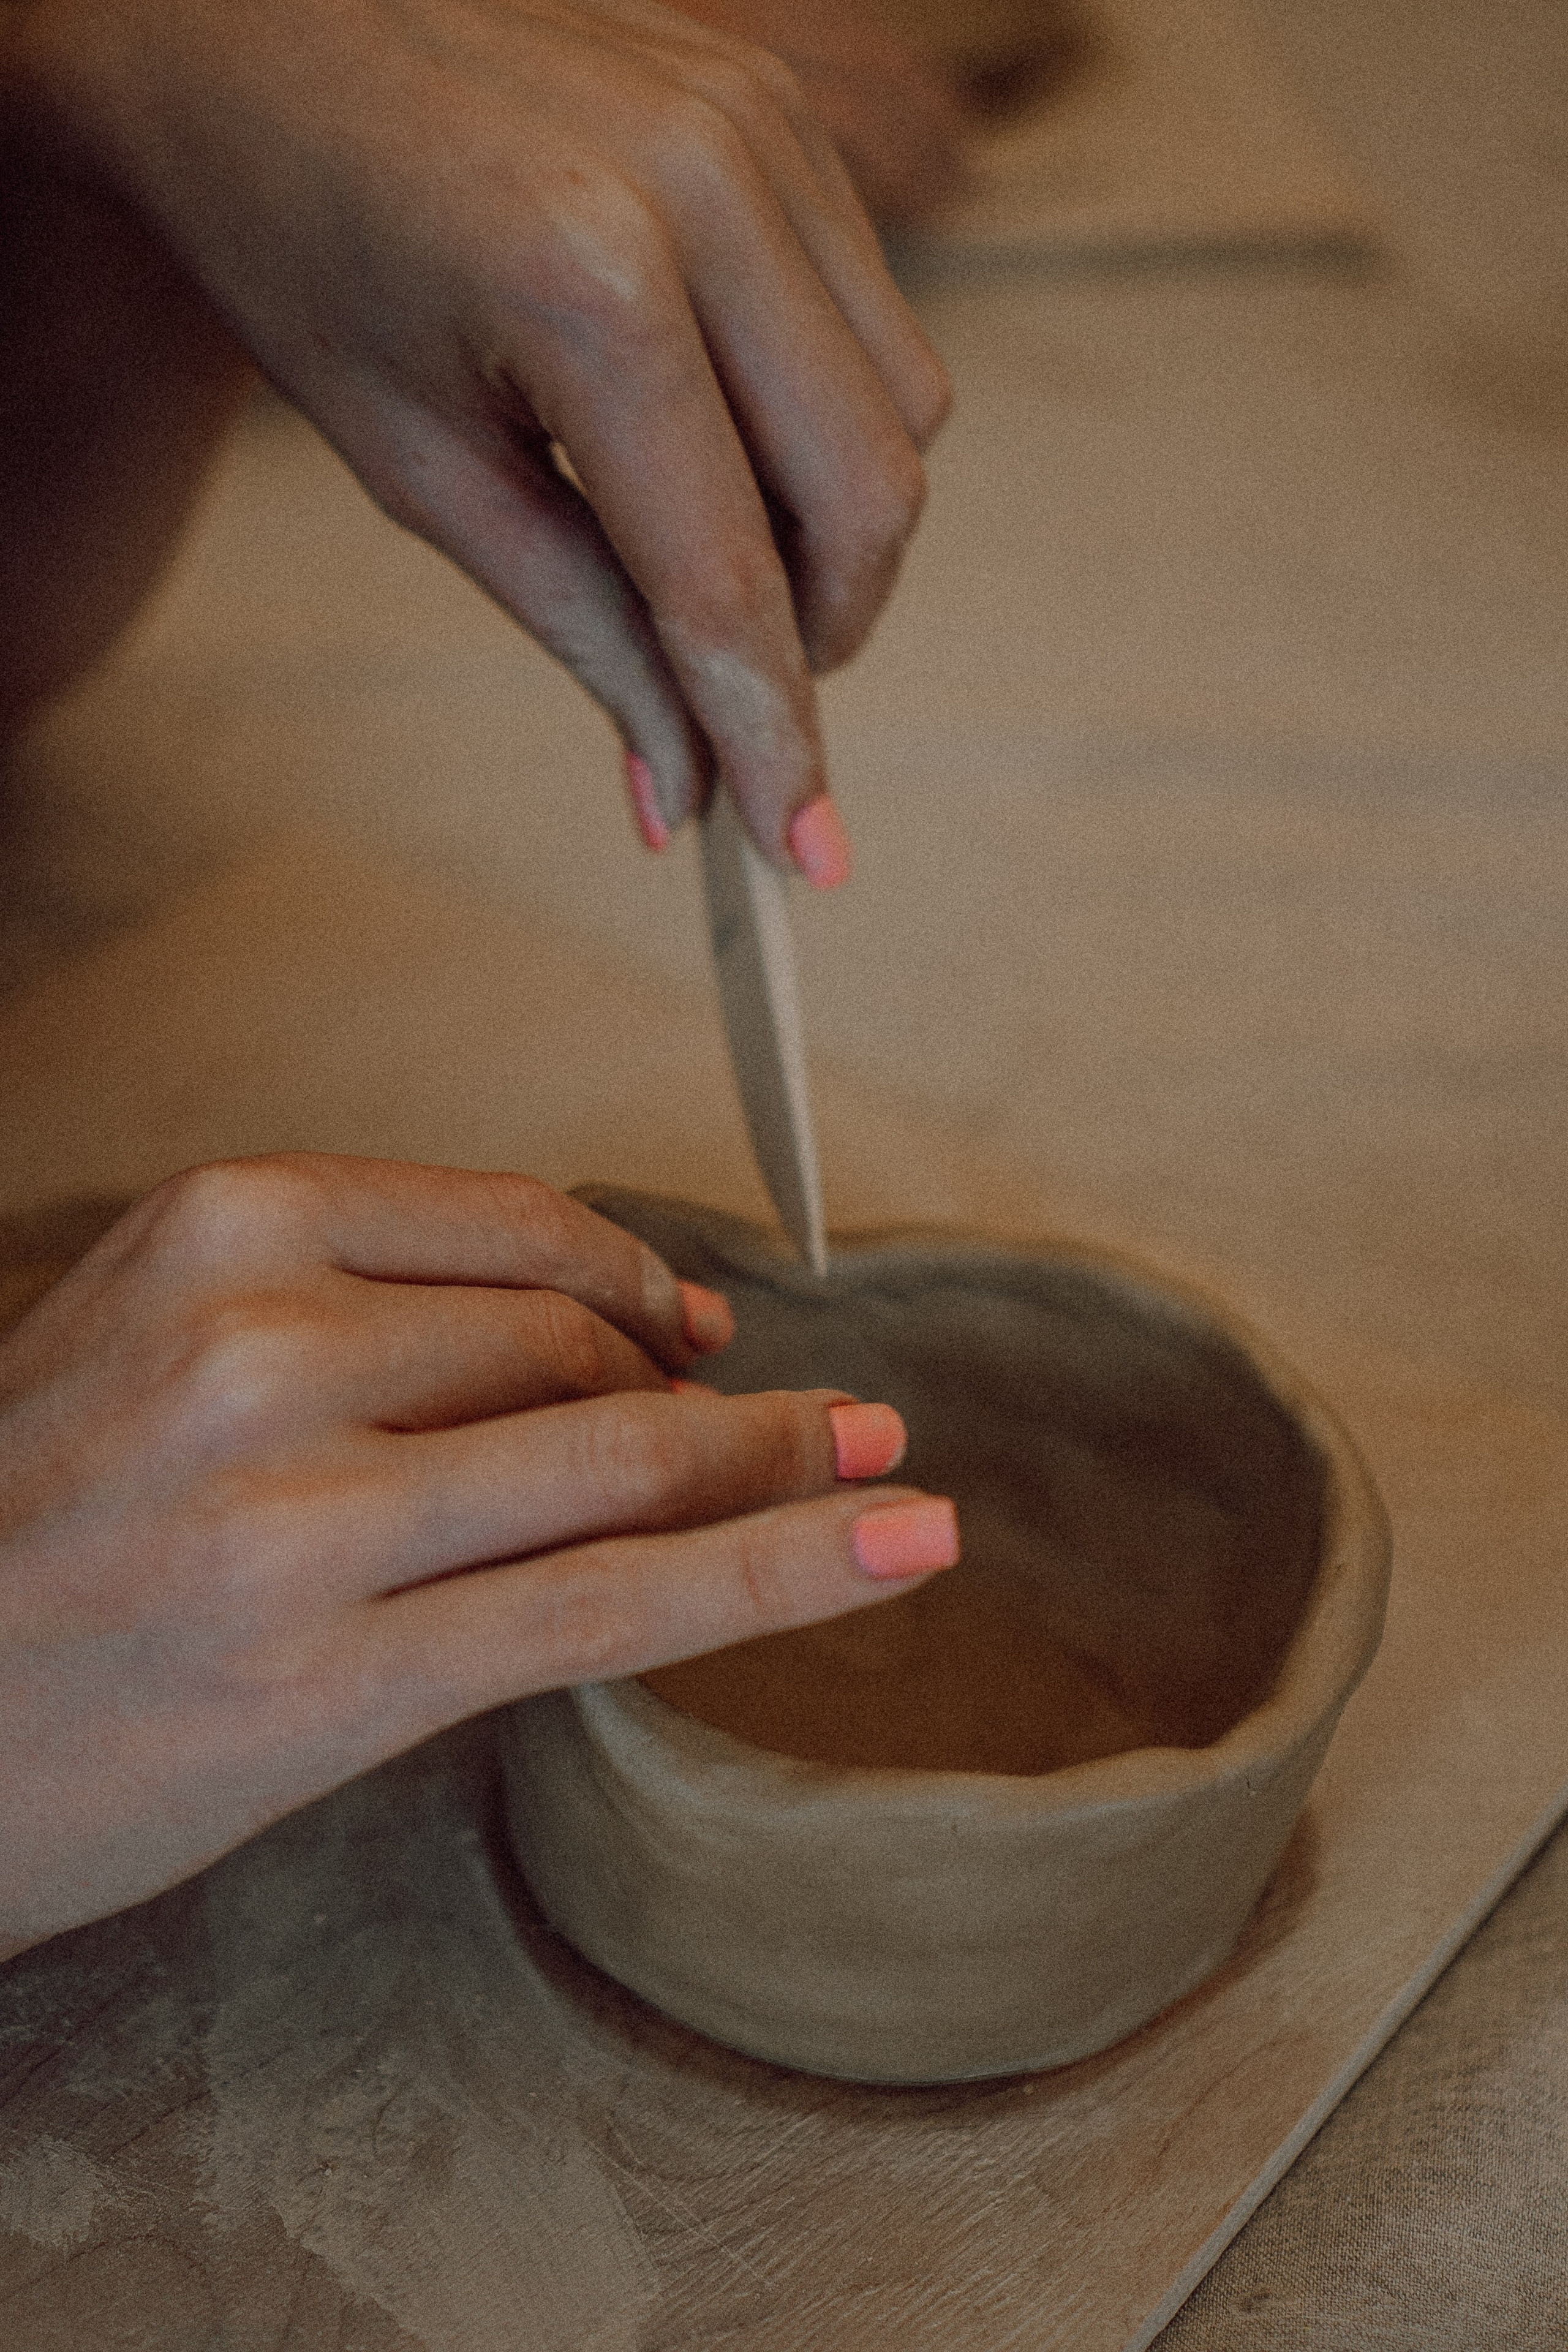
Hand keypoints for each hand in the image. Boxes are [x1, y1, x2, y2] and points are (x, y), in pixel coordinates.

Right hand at [0, 1154, 957, 1957]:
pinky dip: (783, 1566)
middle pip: (574, 1349)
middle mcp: (258, 1347)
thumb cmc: (27, 1522)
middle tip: (777, 1428)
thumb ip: (346, 1302)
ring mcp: (296, 1519)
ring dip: (776, 1466)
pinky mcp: (332, 1680)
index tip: (695, 1324)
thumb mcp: (146, 1337)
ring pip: (618, 1462)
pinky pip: (612, 1602)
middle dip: (699, 1395)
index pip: (510, 1231)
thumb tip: (607, 1322)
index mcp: (216, 1230)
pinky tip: (896, 1541)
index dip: (635, 1278)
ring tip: (878, 1474)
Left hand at [10, 0, 950, 872]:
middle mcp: (705, 187)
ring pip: (906, 407)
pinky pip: (874, 314)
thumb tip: (682, 789)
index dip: (776, 738)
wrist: (250, 26)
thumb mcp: (425, 472)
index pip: (732, 576)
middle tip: (736, 684)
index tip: (805, 853)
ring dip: (837, 524)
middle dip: (825, 632)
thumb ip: (582, 632)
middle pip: (874, 492)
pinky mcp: (781, 106)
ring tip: (707, 536)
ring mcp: (760, 129)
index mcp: (587, 283)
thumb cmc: (301, 238)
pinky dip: (824, 413)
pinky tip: (715, 417)